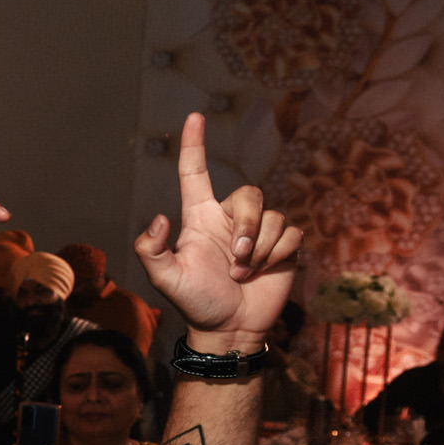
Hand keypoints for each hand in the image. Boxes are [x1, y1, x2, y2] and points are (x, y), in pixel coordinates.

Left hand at [132, 113, 301, 342]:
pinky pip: (291, 233)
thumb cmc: (196, 303)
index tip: (194, 117)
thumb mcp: (166, 280)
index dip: (194, 145)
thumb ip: (152, 251)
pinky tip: (264, 273)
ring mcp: (258, 232)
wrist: (230, 328)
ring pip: (272, 217)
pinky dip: (278, 255)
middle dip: (248, 227)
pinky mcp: (283, 246)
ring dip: (260, 250)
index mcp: (200, 218)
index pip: (195, 174)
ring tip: (244, 275)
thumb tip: (158, 219)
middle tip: (237, 261)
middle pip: (250, 194)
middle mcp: (230, 219)